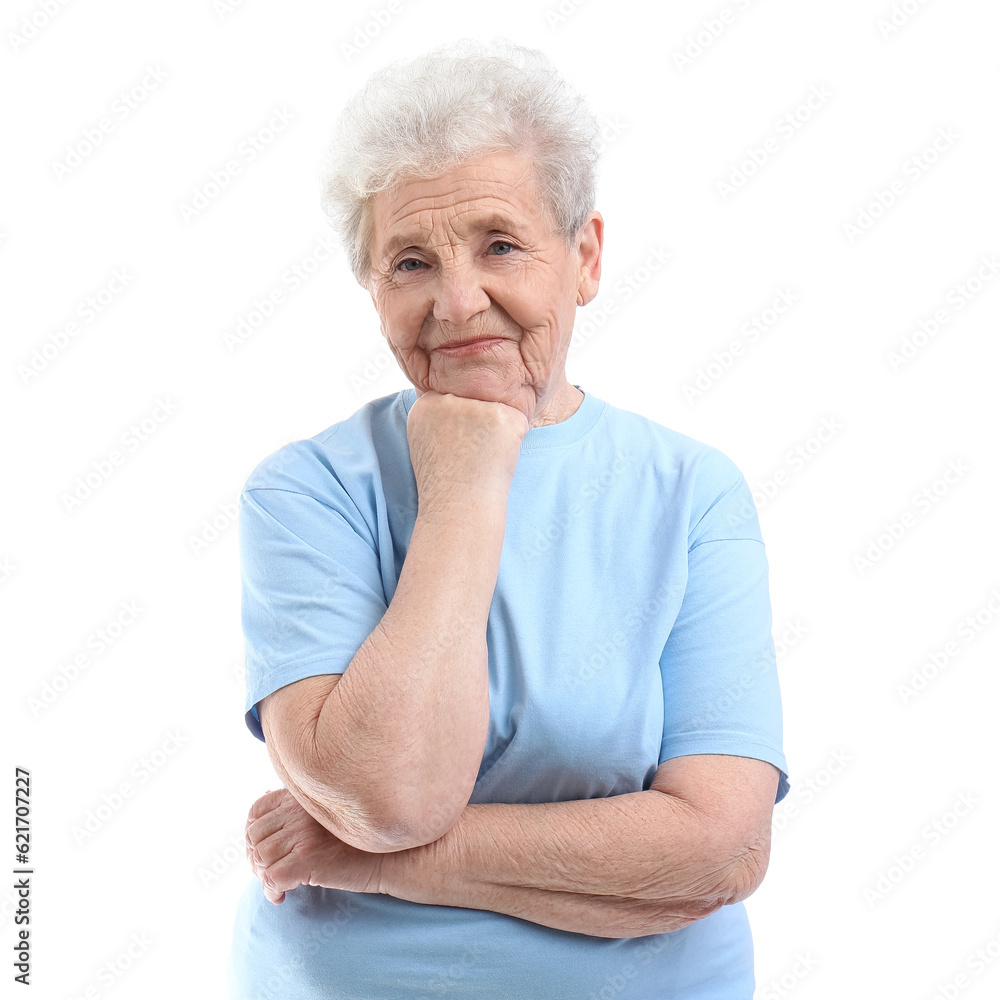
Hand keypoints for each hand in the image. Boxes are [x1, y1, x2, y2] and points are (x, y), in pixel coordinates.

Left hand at [245, 788, 384, 903]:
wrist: (391, 857)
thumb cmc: (360, 840)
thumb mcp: (328, 816)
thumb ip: (300, 811)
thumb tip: (267, 800)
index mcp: (301, 796)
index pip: (258, 809)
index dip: (254, 834)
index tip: (265, 853)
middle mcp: (300, 810)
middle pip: (254, 836)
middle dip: (256, 860)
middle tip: (270, 875)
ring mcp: (303, 833)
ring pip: (261, 859)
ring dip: (264, 878)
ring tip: (278, 887)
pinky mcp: (308, 858)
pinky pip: (273, 878)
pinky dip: (272, 891)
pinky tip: (283, 897)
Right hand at [406, 391, 529, 514]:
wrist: (458, 508)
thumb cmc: (445, 483)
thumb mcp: (427, 443)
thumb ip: (439, 416)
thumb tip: (467, 403)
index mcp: (425, 404)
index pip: (455, 401)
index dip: (460, 427)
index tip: (455, 451)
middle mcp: (447, 399)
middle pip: (477, 401)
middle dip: (479, 426)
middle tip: (469, 457)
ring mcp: (474, 406)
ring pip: (498, 411)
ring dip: (497, 434)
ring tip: (482, 459)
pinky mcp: (501, 415)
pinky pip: (518, 421)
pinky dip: (514, 441)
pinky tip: (497, 459)